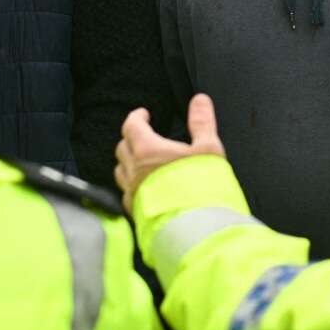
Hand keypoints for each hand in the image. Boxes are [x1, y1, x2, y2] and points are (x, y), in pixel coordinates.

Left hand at [115, 94, 225, 214]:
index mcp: (148, 150)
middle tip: (144, 136)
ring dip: (129, 162)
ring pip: (121, 171)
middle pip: (122, 147)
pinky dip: (132, 186)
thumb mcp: (209, 149)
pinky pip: (126, 194)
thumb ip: (202, 123)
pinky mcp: (135, 212)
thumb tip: (200, 101)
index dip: (137, 117)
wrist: (196, 227)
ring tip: (142, 162)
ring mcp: (132, 192)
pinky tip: (145, 188)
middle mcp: (134, 170)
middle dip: (132, 138)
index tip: (144, 114)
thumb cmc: (203, 187)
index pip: (131, 126)